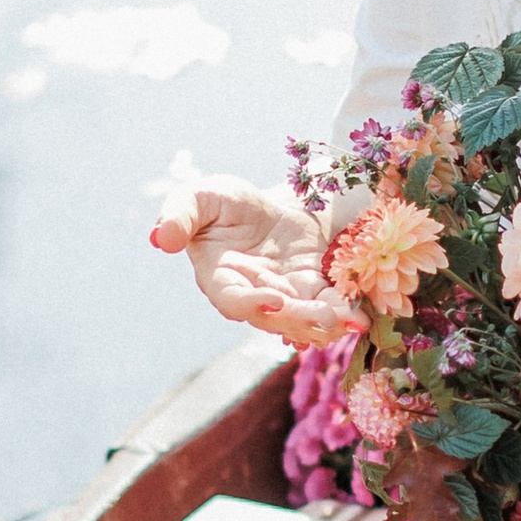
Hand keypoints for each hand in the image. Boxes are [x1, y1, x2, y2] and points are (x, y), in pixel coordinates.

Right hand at [149, 178, 348, 347]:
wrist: (264, 205)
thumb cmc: (223, 202)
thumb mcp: (199, 196)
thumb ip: (180, 215)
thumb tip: (161, 237)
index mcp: (220, 278)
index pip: (232, 300)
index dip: (251, 304)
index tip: (275, 300)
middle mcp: (252, 296)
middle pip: (273, 318)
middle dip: (299, 319)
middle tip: (325, 317)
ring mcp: (284, 297)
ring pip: (302, 320)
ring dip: (325, 324)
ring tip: (349, 321)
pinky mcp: (311, 290)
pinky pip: (326, 306)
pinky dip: (343, 312)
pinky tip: (359, 315)